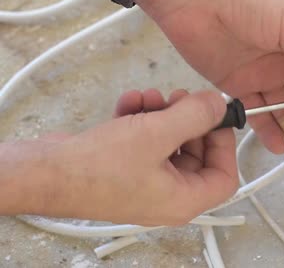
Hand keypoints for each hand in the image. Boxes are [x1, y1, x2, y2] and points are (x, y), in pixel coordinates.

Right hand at [15, 89, 237, 225]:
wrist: (45, 172)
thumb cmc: (99, 167)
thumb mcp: (157, 134)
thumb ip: (195, 116)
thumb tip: (219, 104)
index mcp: (183, 199)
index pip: (224, 177)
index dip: (224, 144)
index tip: (215, 116)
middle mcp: (167, 195)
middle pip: (197, 154)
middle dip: (189, 121)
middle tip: (179, 98)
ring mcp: (145, 181)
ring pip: (169, 142)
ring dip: (162, 114)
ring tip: (148, 97)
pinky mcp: (124, 168)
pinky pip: (145, 141)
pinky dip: (140, 119)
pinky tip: (129, 102)